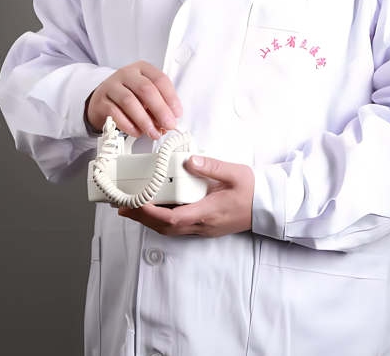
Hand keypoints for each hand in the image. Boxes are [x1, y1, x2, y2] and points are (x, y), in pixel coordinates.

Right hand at [85, 61, 182, 139]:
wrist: (101, 100)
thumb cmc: (128, 95)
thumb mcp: (144, 95)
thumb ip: (157, 105)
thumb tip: (168, 121)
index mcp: (142, 69)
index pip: (160, 79)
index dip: (171, 97)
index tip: (176, 113)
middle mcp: (126, 74)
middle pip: (145, 89)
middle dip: (160, 109)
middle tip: (168, 124)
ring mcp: (111, 86)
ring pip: (129, 101)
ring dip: (144, 120)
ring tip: (153, 132)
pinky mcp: (100, 101)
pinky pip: (115, 113)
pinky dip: (128, 125)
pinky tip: (137, 132)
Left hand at [118, 156, 253, 236]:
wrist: (267, 206)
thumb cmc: (252, 190)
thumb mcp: (235, 173)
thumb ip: (212, 166)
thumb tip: (190, 160)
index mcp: (208, 212)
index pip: (174, 219)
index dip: (151, 213)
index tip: (136, 202)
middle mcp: (203, 224)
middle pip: (165, 228)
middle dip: (142, 218)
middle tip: (123, 206)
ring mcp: (203, 228)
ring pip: (170, 230)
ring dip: (149, 220)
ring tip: (133, 207)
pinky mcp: (204, 226)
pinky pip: (177, 227)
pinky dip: (161, 220)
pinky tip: (155, 209)